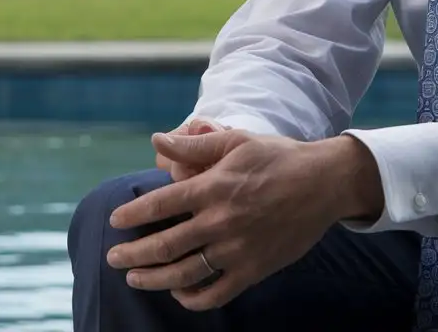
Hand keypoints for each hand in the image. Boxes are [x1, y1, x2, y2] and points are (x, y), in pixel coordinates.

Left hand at [106, 129, 382, 310]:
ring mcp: (236, 249)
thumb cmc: (279, 157)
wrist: (324, 183)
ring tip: (135, 277)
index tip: (116, 221)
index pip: (160, 205)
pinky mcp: (253, 269)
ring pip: (183, 273)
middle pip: (164, 245)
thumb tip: (157, 139)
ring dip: (152, 278)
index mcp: (215, 186)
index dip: (132, 214)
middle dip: (132, 253)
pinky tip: (179, 292)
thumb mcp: (238, 141)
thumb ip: (196, 143)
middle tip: (113, 256)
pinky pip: (214, 293)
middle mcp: (221, 220)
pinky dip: (191, 298)